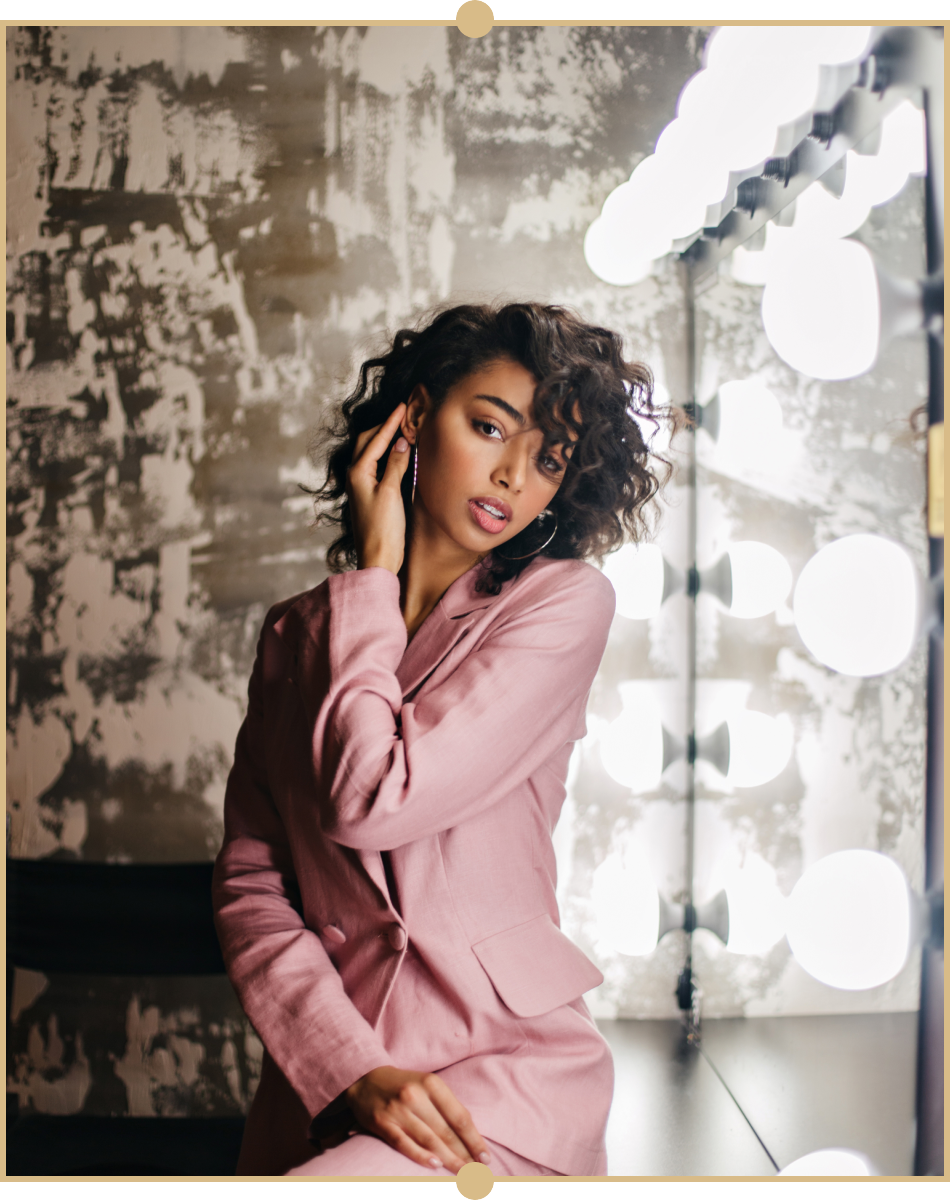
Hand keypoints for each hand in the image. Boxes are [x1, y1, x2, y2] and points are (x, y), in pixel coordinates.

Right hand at [344, 1065, 489, 1172]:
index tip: (485, 1156)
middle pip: (446, 1131)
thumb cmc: (404, 1084)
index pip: (459, 1116)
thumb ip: (446, 1105)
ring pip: (428, 1140)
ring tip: (462, 1173)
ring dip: (448, 1160)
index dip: (474, 1139)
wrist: (365, 1078)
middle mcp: (415, 1096)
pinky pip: (404, 1144)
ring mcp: (398, 1110)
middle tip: (478, 1172)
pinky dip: (420, 1156)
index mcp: (431, 1083)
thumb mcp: (427, 1084)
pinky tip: (435, 1165)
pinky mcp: (383, 1123)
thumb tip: (470, 1135)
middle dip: (464, 1154)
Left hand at [346, 404, 411, 574]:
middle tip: (402, 416)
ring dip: (384, 440)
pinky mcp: (369, 495)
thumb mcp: (392, 493)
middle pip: (367, 442)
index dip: (391, 422)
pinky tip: (397, 455)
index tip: (403, 407)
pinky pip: (375, 466)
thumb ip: (396, 465)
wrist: (377, 559)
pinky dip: (386, 455)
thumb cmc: (383, 529)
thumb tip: (402, 442)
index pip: (376, 439)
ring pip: (370, 453)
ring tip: (401, 430)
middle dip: (384, 427)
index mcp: (358, 473)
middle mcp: (355, 477)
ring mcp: (361, 486)